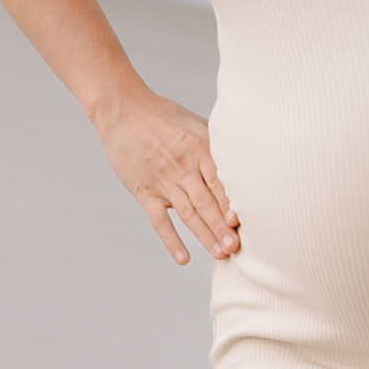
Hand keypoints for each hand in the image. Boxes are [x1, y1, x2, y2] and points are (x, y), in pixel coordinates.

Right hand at [95, 87, 237, 263]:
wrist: (124, 111)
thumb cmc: (164, 117)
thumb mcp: (197, 124)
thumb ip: (218, 146)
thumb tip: (245, 163)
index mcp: (200, 148)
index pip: (220, 181)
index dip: (231, 202)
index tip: (242, 222)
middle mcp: (184, 167)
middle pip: (206, 202)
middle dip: (222, 227)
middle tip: (236, 247)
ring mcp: (163, 181)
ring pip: (188, 214)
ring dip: (205, 235)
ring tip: (220, 254)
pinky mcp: (145, 191)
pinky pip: (159, 220)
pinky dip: (171, 240)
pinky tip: (183, 257)